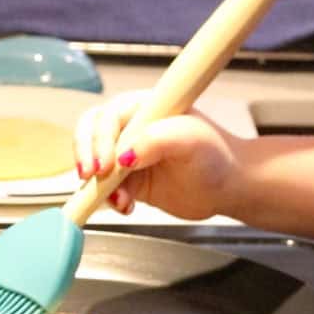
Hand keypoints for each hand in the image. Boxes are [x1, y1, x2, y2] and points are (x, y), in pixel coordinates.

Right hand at [72, 91, 245, 219]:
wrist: (227, 187)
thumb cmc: (216, 156)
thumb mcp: (191, 140)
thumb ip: (157, 140)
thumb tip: (123, 155)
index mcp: (143, 108)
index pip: (106, 116)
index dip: (99, 139)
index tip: (105, 164)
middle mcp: (130, 128)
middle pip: (89, 134)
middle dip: (86, 156)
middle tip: (91, 176)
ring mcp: (125, 154)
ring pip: (92, 164)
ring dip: (97, 184)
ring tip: (120, 200)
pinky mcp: (126, 179)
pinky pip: (103, 187)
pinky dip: (108, 199)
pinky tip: (126, 205)